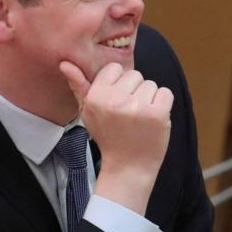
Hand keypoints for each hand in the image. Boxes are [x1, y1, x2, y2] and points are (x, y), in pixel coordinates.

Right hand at [59, 61, 173, 214]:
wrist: (128, 167)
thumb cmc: (108, 137)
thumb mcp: (88, 112)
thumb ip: (79, 86)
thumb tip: (65, 63)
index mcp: (97, 97)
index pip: (114, 68)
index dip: (118, 84)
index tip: (117, 101)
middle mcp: (116, 100)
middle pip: (134, 75)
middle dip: (134, 91)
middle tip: (129, 113)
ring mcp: (138, 107)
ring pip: (151, 84)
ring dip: (149, 98)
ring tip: (140, 118)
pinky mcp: (158, 114)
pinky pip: (166, 93)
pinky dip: (163, 104)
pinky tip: (153, 118)